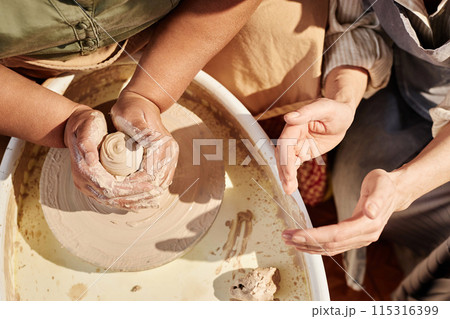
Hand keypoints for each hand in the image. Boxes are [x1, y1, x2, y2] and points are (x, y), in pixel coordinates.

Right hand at [64, 106, 155, 208]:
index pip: (110, 187)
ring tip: (153, 201)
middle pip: (113, 197)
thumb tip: (90, 161)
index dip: (131, 189)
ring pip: (113, 201)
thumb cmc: (85, 124)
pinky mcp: (94, 187)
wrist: (74, 127)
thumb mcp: (86, 128)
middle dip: (136, 197)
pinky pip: (112, 199)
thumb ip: (86, 143)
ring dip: (134, 203)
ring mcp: (87, 187)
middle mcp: (83, 182)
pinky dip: (128, 202)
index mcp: (83, 170)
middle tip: (156, 193)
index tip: (150, 186)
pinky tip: (141, 203)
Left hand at [111, 90, 178, 205]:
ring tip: (129, 198)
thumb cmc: (131, 108)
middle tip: (121, 198)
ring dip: (147, 192)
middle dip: (141, 193)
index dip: (135, 185)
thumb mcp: (131, 116)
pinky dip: (151, 187)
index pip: (150, 174)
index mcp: (162, 143)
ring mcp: (171, 154)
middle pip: (158, 181)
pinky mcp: (168, 157)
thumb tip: (151, 145)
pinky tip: (138, 192)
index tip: (118, 189)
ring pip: (162, 182)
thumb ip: (140, 131)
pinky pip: (163, 178)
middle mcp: (170, 150)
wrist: (142, 102)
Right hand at [276, 98, 354, 193]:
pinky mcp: (302, 152)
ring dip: (286, 176)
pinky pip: (294, 165)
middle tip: (288, 187)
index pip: (285, 143)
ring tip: (289, 190)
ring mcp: (297, 144)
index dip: (285, 159)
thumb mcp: (325, 108)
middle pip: (283, 155)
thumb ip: (307, 112)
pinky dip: (291, 176)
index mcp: (295, 124)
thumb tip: (288, 117)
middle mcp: (292, 135)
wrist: (342, 115)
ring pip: (286, 162)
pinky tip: (291, 187)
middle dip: (284, 171)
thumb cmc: (335, 109)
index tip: (289, 173)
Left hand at [281, 169, 408, 255]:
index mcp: (369, 224)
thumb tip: (371, 212)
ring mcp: (360, 239)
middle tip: (286, 237)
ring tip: (290, 241)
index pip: (337, 235)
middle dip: (306, 242)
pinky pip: (334, 246)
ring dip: (309, 246)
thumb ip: (377, 199)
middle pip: (331, 244)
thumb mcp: (382, 185)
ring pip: (331, 248)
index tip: (297, 234)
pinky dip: (318, 246)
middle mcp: (365, 236)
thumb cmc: (385, 184)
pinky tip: (305, 243)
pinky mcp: (355, 238)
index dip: (315, 236)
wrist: (395, 191)